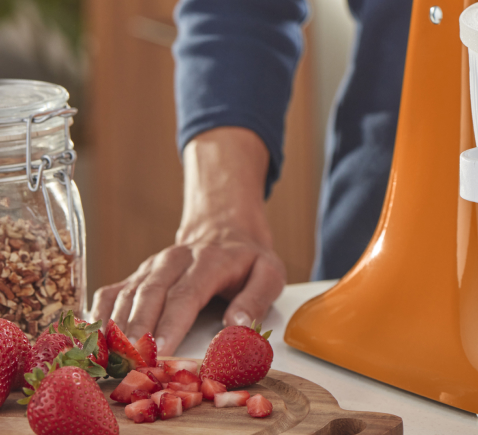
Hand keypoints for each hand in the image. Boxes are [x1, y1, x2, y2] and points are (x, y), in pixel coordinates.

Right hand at [90, 127, 285, 353]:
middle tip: (131, 362)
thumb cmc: (248, 260)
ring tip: (110, 359)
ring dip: (115, 328)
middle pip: (149, 295)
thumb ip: (257, 298)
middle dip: (138, 330)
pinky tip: (92, 341)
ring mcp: (150, 267)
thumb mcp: (269, 273)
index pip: (186, 293)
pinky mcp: (135, 276)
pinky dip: (97, 317)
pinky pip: (109, 294)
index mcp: (209, 261)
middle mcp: (174, 260)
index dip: (171, 322)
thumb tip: (238, 324)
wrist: (224, 230)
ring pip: (125, 295)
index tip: (161, 349)